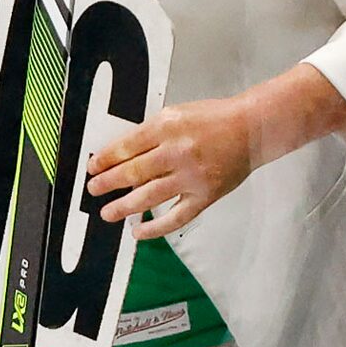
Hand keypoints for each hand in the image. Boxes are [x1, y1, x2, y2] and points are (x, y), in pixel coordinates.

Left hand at [85, 97, 257, 237]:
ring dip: (123, 207)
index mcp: (166, 127)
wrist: (252, 128)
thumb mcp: (174, 114)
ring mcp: (192, 176)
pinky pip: (177, 217)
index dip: (104, 160)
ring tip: (107, 213)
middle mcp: (178, 152)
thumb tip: (119, 156)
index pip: (125, 147)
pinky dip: (156, 228)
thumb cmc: (214, 119)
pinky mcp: (206, 195)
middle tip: (93, 190)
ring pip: (149, 197)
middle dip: (107, 184)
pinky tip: (139, 232)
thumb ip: (148, 134)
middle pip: (132, 172)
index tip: (93, 168)